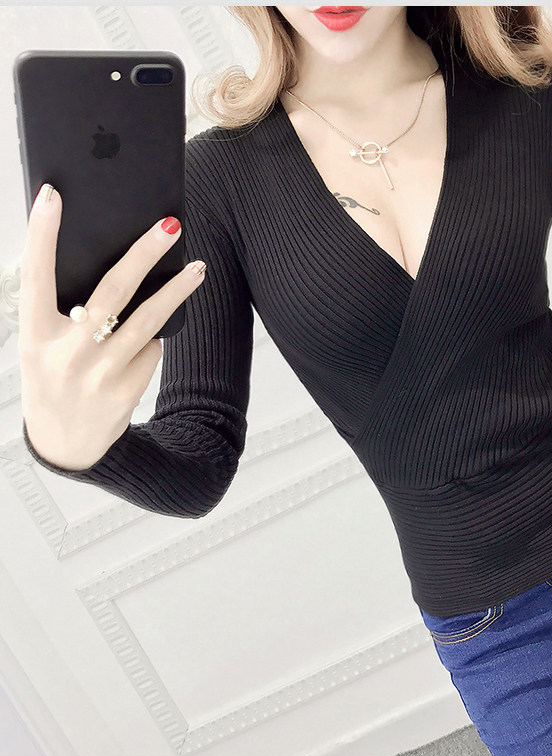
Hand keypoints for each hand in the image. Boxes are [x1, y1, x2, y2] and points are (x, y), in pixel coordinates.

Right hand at [19, 182, 206, 470]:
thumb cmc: (52, 381)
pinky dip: (151, 340)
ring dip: (177, 290)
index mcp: (35, 335)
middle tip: (168, 225)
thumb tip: (117, 269)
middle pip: (112, 292)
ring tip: (198, 267)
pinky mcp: (126, 389)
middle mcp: (66, 353)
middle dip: (143, 253)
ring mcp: (99, 374)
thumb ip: (62, 312)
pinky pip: (150, 349)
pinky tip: (142, 344)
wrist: (66, 444)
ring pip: (148, 320)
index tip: (52, 197)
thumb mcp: (42, 347)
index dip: (41, 235)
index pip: (36, 276)